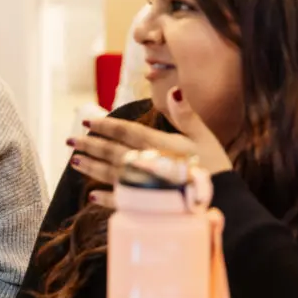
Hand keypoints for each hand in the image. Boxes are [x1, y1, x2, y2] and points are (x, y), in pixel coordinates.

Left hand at [68, 86, 233, 206]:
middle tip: (71, 141)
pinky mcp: (145, 206)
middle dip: (90, 145)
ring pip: (110, 173)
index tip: (87, 122)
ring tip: (74, 162)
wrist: (226, 204)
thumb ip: (186, 115)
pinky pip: (120, 202)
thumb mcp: (204, 137)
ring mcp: (143, 186)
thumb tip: (174, 91)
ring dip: (91, 167)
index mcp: (159, 144)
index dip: (105, 125)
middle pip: (111, 151)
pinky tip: (92, 195)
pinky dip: (105, 199)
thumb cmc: (215, 168)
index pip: (125, 131)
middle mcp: (145, 163)